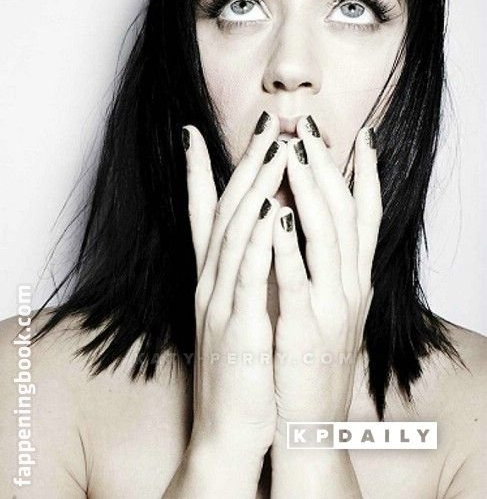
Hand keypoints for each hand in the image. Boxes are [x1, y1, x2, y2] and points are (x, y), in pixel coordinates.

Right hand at [183, 112, 286, 459]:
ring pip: (235, 234)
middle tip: (264, 125)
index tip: (198, 133)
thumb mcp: (239, 314)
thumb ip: (245, 275)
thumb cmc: (242, 371)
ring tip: (274, 150)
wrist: (229, 432)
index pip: (204, 216)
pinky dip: (257, 241)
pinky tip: (269, 210)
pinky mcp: (238, 329)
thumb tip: (259, 236)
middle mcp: (211, 284)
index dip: (200, 173)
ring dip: (254, 189)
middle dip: (245, 165)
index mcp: (213, 280)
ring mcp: (221, 304)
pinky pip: (248, 277)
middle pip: (225, 213)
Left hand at [271, 117, 381, 436]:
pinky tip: (276, 218)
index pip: (366, 215)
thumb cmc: (313, 361)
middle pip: (344, 214)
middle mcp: (351, 286)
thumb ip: (326, 266)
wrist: (310, 425)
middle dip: (329, 167)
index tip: (359, 134)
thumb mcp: (329, 306)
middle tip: (312, 127)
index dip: (366, 173)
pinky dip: (289, 248)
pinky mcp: (306, 330)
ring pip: (326, 238)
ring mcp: (332, 307)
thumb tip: (312, 221)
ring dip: (310, 193)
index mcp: (355, 279)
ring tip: (296, 154)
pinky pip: (299, 282)